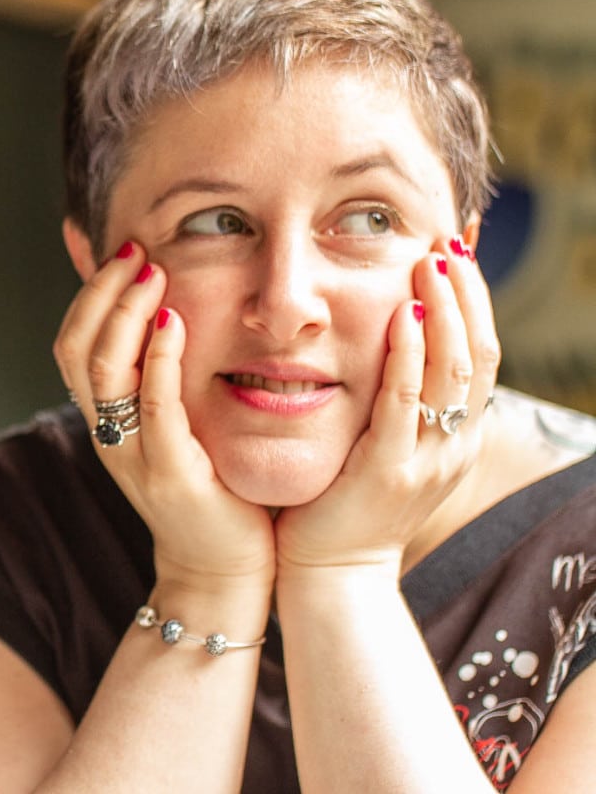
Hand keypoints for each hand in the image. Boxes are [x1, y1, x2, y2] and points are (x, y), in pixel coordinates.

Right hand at [54, 241, 274, 591]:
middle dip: (103, 291)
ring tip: (152, 272)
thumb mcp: (170, 425)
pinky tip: (174, 320)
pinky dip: (158, 356)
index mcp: (104, 419)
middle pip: (76, 347)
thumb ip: (158, 377)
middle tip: (136, 249)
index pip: (71, 343)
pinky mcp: (171, 473)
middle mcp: (107, 433)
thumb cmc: (208, 485)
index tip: (124, 252)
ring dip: (125, 311)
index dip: (90, 294)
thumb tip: (165, 313)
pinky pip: (152, 406)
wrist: (224, 567)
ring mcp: (133, 455)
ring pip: (103, 369)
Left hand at [274, 235, 499, 575]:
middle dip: (466, 294)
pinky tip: (401, 316)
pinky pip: (405, 403)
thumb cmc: (349, 501)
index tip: (458, 251)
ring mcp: (427, 459)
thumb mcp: (389, 444)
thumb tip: (398, 338)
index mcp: (457, 436)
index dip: (476, 301)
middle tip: (447, 242)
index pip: (483, 354)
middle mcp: (454, 445)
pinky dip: (409, 356)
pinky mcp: (388, 470)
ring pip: (454, 372)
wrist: (333, 574)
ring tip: (429, 262)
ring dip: (445, 311)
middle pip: (480, 354)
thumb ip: (399, 397)